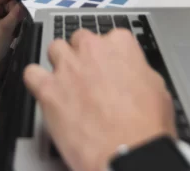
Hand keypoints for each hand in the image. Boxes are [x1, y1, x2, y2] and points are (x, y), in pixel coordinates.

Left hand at [23, 29, 175, 170]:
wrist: (127, 153)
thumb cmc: (145, 127)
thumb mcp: (158, 89)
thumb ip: (138, 71)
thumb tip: (132, 74)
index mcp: (121, 45)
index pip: (111, 37)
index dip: (110, 56)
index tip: (110, 68)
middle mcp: (91, 50)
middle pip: (80, 39)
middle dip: (83, 56)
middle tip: (89, 78)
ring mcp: (67, 68)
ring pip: (55, 49)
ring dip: (60, 63)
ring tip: (66, 82)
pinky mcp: (48, 89)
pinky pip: (31, 73)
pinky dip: (36, 81)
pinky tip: (44, 91)